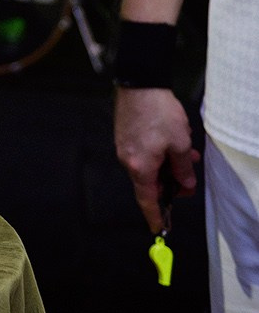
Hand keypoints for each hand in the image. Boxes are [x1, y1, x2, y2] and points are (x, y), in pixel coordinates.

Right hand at [113, 86, 198, 232]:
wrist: (139, 84)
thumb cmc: (159, 114)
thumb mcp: (179, 143)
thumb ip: (182, 168)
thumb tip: (185, 183)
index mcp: (141, 167)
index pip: (147, 200)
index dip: (154, 216)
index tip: (159, 229)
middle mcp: (128, 161)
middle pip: (149, 183)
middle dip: (170, 184)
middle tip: (188, 181)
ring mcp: (124, 147)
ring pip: (149, 166)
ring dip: (168, 166)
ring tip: (187, 154)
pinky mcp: (124, 136)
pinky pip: (143, 154)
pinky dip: (159, 155)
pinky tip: (173, 143)